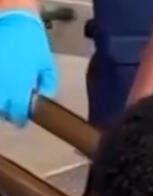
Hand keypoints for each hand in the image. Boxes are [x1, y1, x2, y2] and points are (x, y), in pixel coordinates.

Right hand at [0, 9, 57, 126]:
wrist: (13, 20)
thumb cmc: (32, 43)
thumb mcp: (47, 66)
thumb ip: (48, 86)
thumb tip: (43, 100)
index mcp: (20, 86)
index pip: (17, 113)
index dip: (19, 119)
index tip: (20, 119)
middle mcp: (3, 85)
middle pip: (0, 110)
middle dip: (6, 111)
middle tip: (11, 107)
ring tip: (5, 96)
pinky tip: (2, 84)